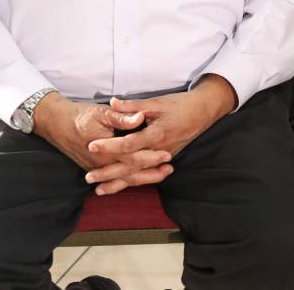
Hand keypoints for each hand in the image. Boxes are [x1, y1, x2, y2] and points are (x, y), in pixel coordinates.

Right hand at [33, 93, 172, 193]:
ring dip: (143, 178)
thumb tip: (140, 117)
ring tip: (161, 174)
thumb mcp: (102, 112)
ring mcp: (96, 168)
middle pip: (131, 173)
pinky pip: (114, 178)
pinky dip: (128, 179)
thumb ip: (123, 116)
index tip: (167, 154)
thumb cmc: (80, 116)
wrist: (56, 124)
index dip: (151, 157)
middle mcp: (101, 163)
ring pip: (123, 179)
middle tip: (169, 168)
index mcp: (106, 150)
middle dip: (152, 173)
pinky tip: (140, 177)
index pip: (133, 157)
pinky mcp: (94, 168)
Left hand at [85, 75, 235, 194]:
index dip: (110, 146)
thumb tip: (113, 102)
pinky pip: (146, 173)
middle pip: (132, 166)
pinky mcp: (165, 159)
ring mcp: (164, 157)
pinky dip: (132, 181)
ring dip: (119, 183)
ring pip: (139, 174)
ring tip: (99, 190)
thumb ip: (134, 106)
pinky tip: (120, 186)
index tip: (92, 146)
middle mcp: (160, 150)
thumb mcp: (157, 102)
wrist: (204, 111)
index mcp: (157, 134)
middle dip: (109, 173)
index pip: (129, 144)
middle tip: (89, 177)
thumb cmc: (181, 105)